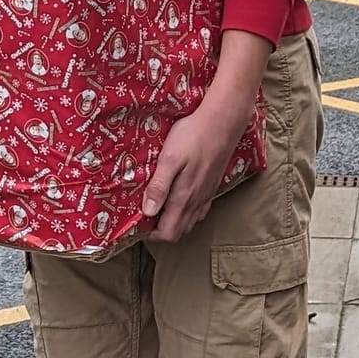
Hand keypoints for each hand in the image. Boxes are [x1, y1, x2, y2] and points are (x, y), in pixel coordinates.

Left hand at [142, 99, 250, 242]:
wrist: (222, 122)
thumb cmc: (191, 137)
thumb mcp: (169, 159)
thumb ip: (159, 187)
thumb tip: (148, 213)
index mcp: (184, 198)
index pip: (168, 233)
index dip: (150, 235)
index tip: (136, 225)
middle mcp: (196, 201)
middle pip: (178, 231)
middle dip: (159, 230)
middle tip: (142, 217)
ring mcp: (206, 195)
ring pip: (189, 221)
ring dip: (172, 221)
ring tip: (155, 208)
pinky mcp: (211, 186)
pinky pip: (198, 210)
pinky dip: (185, 212)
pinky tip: (176, 200)